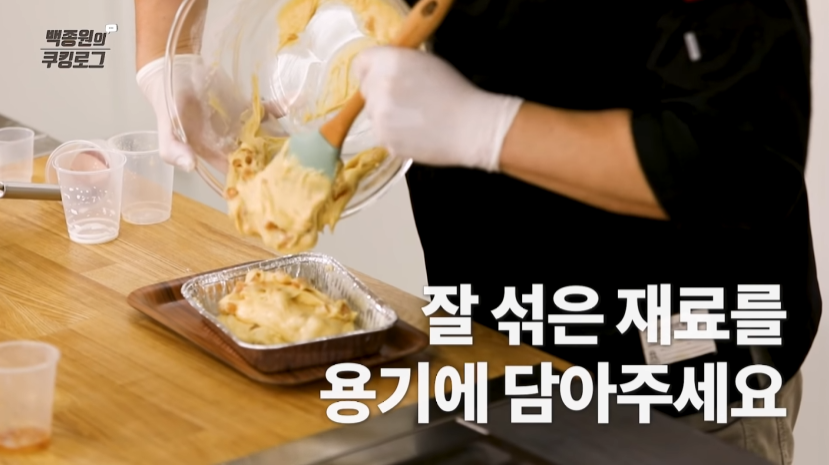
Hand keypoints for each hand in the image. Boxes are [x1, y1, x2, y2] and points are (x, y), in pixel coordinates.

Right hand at [136, 54, 284, 173]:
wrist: (174, 71)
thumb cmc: (169, 103)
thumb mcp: (167, 128)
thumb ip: (174, 149)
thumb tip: (190, 167)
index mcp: (213, 153)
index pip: (237, 171)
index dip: (254, 176)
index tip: (272, 178)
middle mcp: (230, 142)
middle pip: (257, 156)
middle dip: (275, 158)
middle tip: (295, 158)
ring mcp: (241, 125)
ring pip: (266, 135)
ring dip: (282, 136)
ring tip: (302, 137)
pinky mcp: (248, 107)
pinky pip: (267, 111)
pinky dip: (280, 108)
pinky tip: (292, 103)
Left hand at [352, 47, 523, 171]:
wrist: (471, 126)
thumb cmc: (455, 91)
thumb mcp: (425, 62)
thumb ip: (397, 62)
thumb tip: (379, 69)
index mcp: (389, 62)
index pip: (360, 63)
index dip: (370, 70)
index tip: (380, 76)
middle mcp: (379, 87)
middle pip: (365, 89)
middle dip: (380, 92)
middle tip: (406, 99)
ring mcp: (379, 116)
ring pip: (372, 113)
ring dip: (386, 114)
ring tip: (414, 117)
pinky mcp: (384, 139)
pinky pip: (382, 133)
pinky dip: (394, 133)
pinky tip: (415, 131)